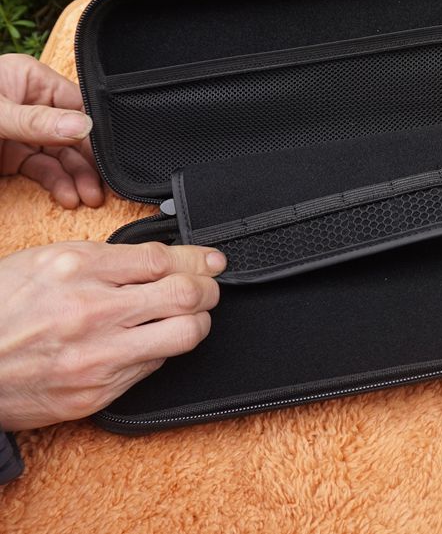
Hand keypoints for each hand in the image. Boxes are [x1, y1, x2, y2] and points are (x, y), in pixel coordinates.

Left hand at [0, 53, 103, 208]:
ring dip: (75, 179)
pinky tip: (67, 197)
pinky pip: (44, 170)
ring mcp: (22, 132)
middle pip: (73, 135)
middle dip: (87, 164)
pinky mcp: (12, 156)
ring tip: (85, 198)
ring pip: (62, 157)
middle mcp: (31, 104)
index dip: (94, 134)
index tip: (109, 160)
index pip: (76, 106)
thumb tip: (82, 127)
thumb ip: (35, 122)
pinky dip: (57, 185)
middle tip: (100, 189)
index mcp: (29, 80)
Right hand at [0, 241, 225, 429]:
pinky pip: (155, 367)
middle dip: (209, 289)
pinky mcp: (97, 393)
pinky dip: (164, 350)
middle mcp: (91, 311)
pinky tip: (154, 340)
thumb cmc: (4, 307)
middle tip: (210, 286)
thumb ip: (110, 258)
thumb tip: (168, 258)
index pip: (163, 260)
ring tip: (192, 314)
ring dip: (198, 322)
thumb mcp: (50, 260)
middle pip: (185, 295)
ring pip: (184, 335)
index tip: (210, 261)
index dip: (198, 259)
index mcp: (77, 268)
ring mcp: (96, 356)